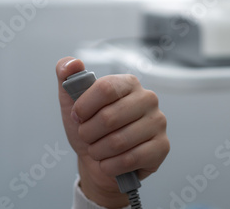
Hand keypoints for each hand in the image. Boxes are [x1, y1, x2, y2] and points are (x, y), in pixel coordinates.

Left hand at [56, 57, 169, 207]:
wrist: (99, 161)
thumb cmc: (90, 127)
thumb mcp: (71, 101)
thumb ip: (67, 76)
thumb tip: (71, 63)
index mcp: (129, 82)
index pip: (105, 88)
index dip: (84, 107)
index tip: (76, 117)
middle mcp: (148, 98)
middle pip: (109, 117)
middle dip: (88, 133)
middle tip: (86, 137)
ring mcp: (158, 122)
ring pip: (118, 142)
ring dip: (98, 152)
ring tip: (97, 150)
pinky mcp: (162, 146)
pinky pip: (130, 159)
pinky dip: (110, 166)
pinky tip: (109, 163)